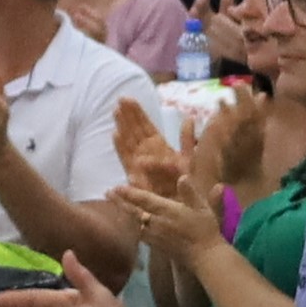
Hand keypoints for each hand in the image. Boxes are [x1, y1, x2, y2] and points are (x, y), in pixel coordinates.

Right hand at [109, 96, 198, 217]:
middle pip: (134, 131)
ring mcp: (139, 164)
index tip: (128, 98)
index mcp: (159, 148)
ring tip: (115, 111)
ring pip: (129, 142)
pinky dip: (121, 147)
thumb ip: (188, 140)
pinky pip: (127, 160)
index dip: (137, 113)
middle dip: (127, 116)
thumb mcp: (190, 159)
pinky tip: (115, 134)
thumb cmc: (187, 186)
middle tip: (120, 98)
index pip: (146, 127)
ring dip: (122, 127)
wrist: (182, 208)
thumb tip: (189, 118)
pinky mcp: (135, 176)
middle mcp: (146, 154)